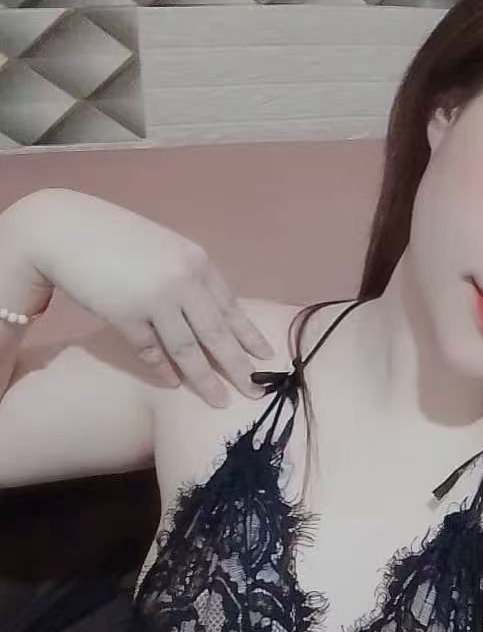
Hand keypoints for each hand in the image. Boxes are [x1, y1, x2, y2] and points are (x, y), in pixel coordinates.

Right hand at [25, 189, 275, 407]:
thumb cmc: (116, 240)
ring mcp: (155, 298)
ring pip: (188, 348)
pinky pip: (151, 350)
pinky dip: (163, 369)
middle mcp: (182, 280)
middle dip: (238, 366)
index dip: (249, 335)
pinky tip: (173, 384)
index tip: (267, 357)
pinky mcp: (125, 314)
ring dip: (205, 379)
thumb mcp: (163, 251)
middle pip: (217, 333)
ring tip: (219, 402)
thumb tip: (210, 316)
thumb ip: (188, 278)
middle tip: (256, 392)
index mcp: (196, 262)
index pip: (230, 306)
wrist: (65, 229)